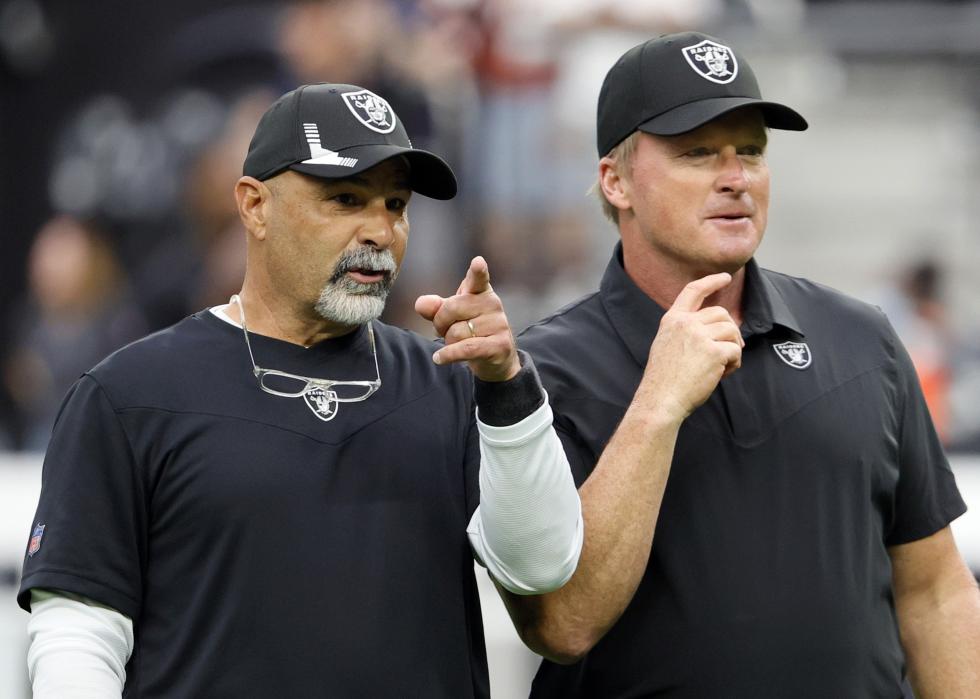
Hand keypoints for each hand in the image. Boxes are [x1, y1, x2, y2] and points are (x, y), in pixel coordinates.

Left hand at [415, 256, 520, 381]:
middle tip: (444, 330)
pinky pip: (466, 349)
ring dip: (449, 342)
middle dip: (441, 323)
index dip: (478, 271)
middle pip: (451, 309)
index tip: (478, 262)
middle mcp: (492, 304)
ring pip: (457, 333)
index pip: (478, 279)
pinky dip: (449, 354)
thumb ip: (435, 308)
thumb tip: (421, 304)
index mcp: (481, 291)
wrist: (497, 357)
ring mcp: (499, 324)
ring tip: (457, 344)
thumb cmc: (472, 330)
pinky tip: (439, 358)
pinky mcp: (499, 345)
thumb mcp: (451, 317)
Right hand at [636, 273, 743, 422]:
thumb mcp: (667, 344)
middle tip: (730, 350)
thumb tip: (720, 328)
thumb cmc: (664, 379)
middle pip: (721, 313)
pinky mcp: (714, 351)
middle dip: (731, 330)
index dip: (711, 281)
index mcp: (672, 320)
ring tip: (724, 365)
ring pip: (731, 331)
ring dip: (733, 348)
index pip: (693, 291)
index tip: (725, 277)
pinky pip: (735, 350)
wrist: (661, 399)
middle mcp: (685, 323)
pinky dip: (734, 363)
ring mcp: (699, 336)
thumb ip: (686, 331)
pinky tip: (723, 374)